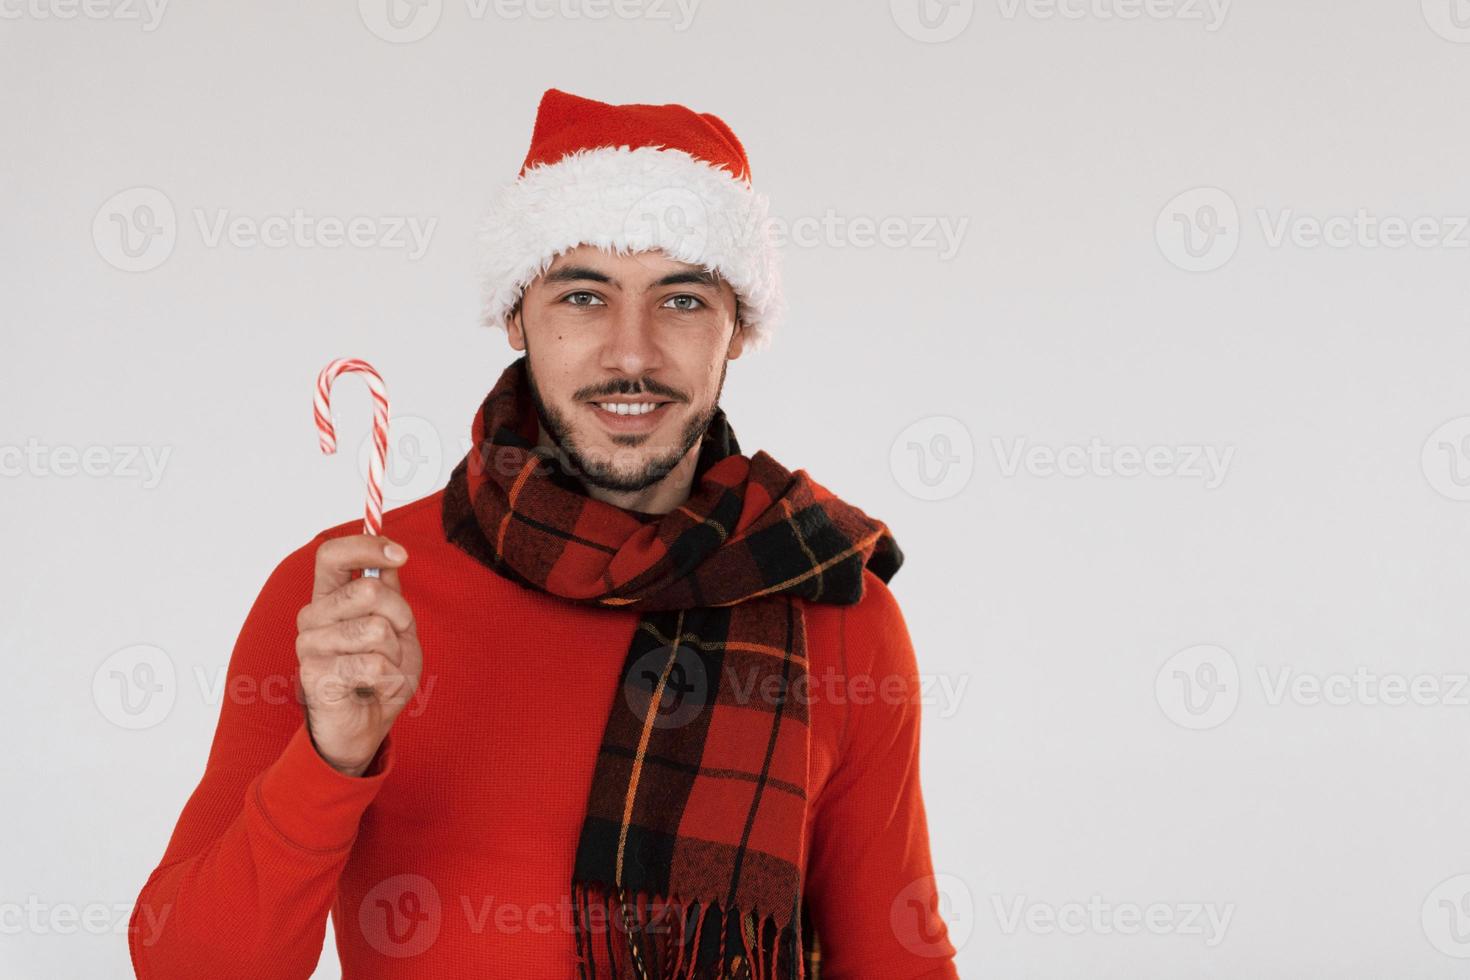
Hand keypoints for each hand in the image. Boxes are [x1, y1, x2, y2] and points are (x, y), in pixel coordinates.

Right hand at [294, 535, 421, 776]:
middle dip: (401, 616)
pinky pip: (374, 664)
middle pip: (368, 590)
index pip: (331, 554)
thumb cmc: (380, 674)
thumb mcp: (397, 627)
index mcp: (328, 599)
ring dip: (396, 654)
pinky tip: (376, 688)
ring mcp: (309, 646)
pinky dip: (390, 678)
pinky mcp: (315, 676)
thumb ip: (390, 592)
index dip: (366, 547)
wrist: (366, 728)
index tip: (401, 554)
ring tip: (384, 670)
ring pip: (377, 629)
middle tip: (397, 643)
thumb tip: (390, 556)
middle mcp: (312, 617)